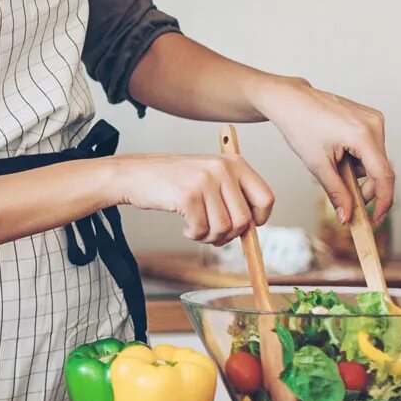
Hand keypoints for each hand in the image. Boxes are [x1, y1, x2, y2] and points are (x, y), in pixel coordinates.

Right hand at [111, 153, 274, 246]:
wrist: (134, 175)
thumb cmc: (172, 180)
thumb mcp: (208, 176)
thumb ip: (231, 195)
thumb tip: (251, 228)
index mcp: (233, 163)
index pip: (266, 198)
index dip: (258, 220)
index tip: (245, 227)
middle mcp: (222, 168)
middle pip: (244, 220)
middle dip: (229, 235)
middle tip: (213, 234)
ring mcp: (205, 181)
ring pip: (224, 228)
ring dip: (209, 237)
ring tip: (197, 230)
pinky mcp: (188, 195)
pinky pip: (202, 230)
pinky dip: (194, 235)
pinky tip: (185, 228)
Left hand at [253, 77, 394, 223]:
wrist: (291, 100)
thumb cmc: (300, 126)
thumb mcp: (316, 163)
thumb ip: (336, 192)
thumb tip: (347, 216)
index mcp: (363, 134)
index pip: (384, 176)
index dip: (382, 201)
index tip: (375, 219)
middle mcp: (375, 123)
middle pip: (380, 169)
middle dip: (363, 186)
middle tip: (343, 194)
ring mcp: (375, 118)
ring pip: (375, 160)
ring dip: (358, 170)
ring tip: (333, 161)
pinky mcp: (371, 117)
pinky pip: (371, 147)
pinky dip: (358, 157)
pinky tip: (338, 151)